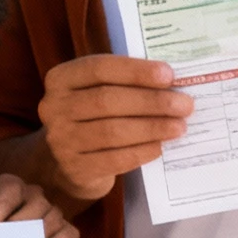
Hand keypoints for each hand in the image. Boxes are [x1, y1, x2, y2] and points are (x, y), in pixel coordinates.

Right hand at [36, 55, 192, 202]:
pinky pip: (114, 159)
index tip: (169, 75)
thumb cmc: (93, 117)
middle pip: (106, 100)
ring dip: (151, 128)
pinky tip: (159, 147)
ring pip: (112, 131)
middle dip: (151, 102)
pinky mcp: (75, 168)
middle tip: (184, 105)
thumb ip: (125, 84)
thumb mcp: (98, 92)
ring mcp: (61, 140)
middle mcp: (53, 107)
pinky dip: (141, 152)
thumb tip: (171, 84)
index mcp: (60, 79)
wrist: (68, 162)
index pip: (99, 68)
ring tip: (179, 126)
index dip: (135, 71)